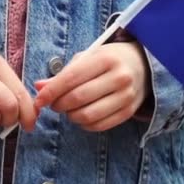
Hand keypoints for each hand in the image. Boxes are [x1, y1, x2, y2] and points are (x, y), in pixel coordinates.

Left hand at [34, 42, 150, 131]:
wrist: (143, 65)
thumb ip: (64, 73)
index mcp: (106, 59)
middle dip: (59, 104)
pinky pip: (100, 126)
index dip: (51, 91)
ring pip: (88, 115)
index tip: (39, 99)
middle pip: (78, 98)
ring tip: (68, 109)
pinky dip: (84, 124)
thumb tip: (39, 87)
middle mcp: (119, 77)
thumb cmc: (110, 59)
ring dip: (70, 116)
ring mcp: (126, 96)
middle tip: (53, 104)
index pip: (72, 78)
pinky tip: (81, 116)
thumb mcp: (88, 58)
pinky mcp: (129, 111)